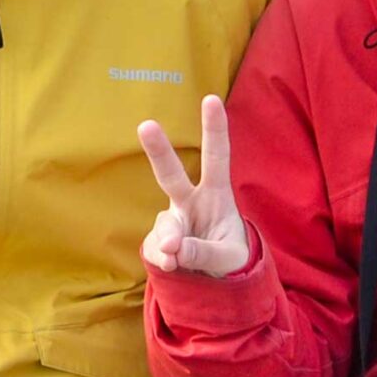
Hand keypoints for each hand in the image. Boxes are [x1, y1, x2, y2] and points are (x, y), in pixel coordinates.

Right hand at [139, 94, 250, 279]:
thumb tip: (173, 248)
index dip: (214, 129)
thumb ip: (203, 252)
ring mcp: (172, 219)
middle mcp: (190, 200)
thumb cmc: (230, 256)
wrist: (216, 278)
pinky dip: (162, 258)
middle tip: (146, 125)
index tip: (211, 99)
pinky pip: (155, 247)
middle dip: (159, 151)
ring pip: (165, 223)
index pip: (216, 157)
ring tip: (176, 256)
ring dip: (170, 240)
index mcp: (216, 194)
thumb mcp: (228, 258)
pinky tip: (171, 266)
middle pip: (171, 173)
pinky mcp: (158, 240)